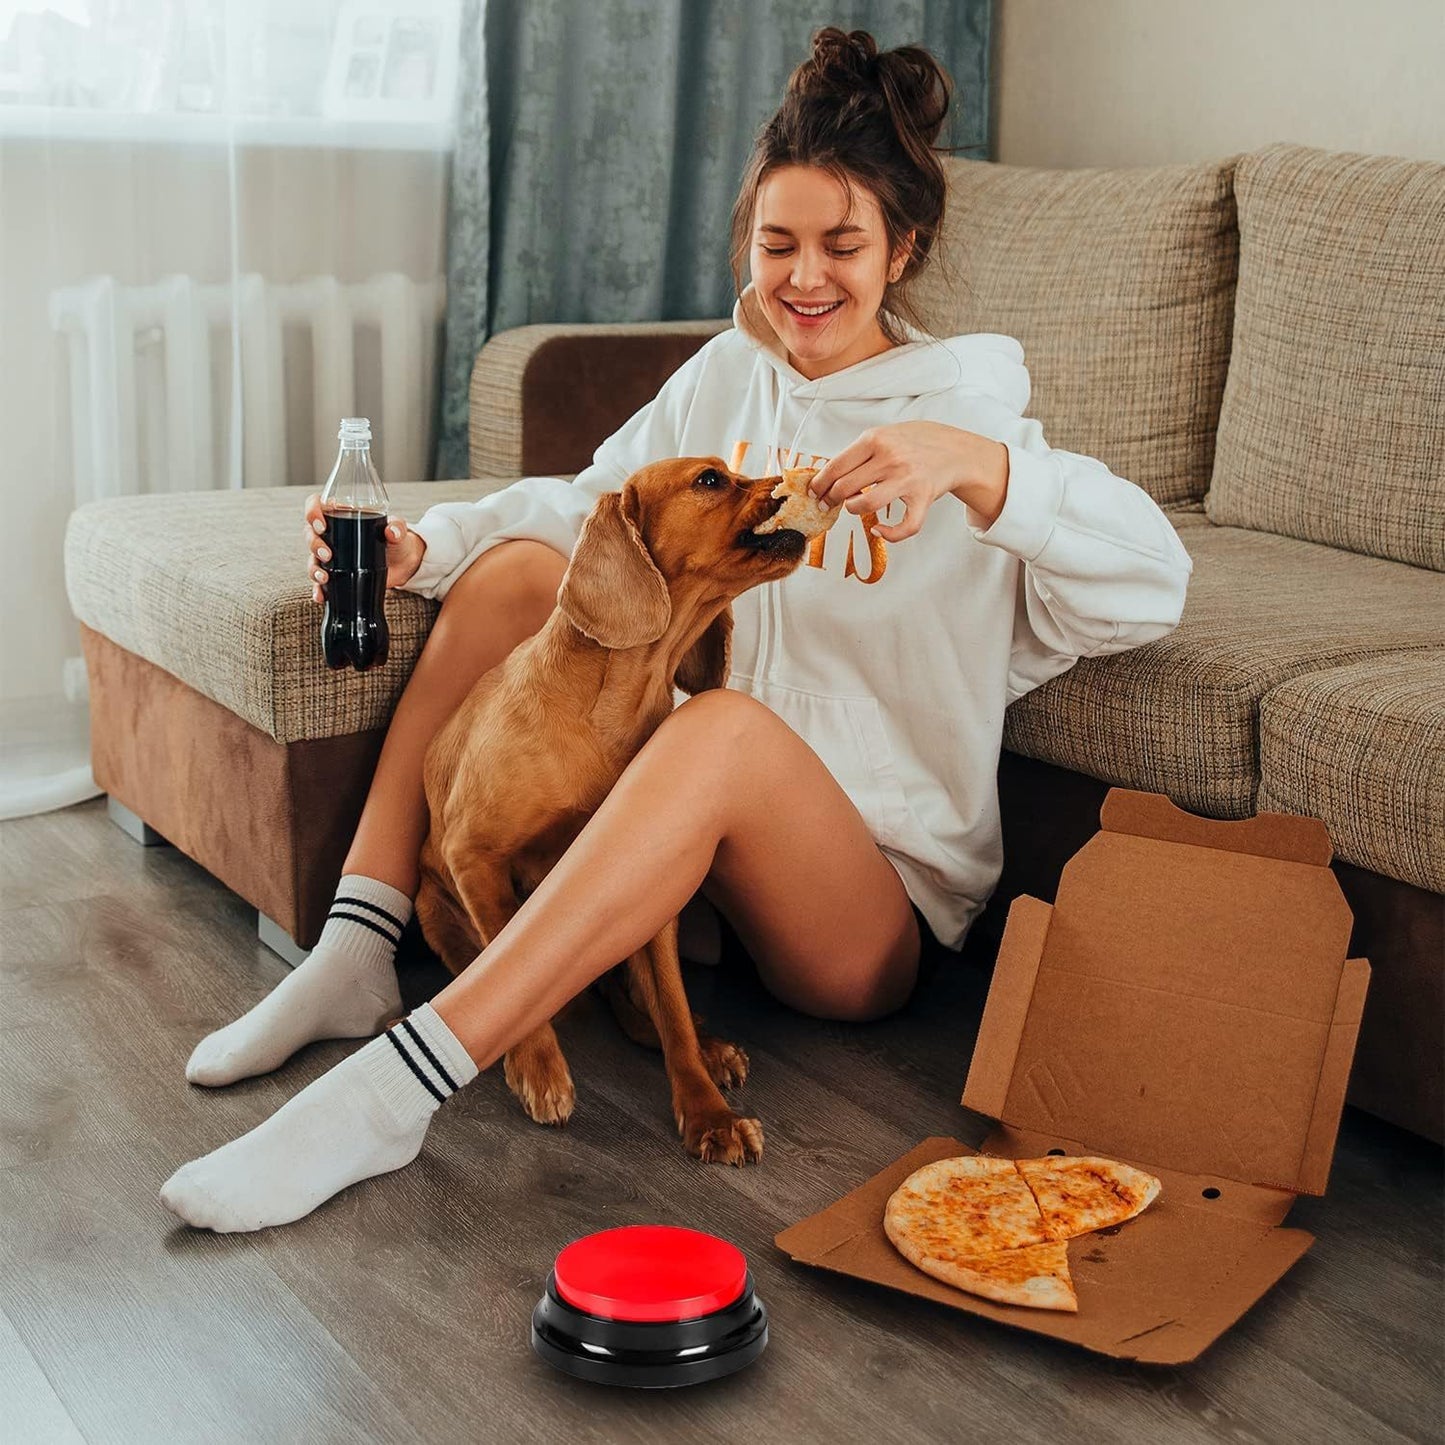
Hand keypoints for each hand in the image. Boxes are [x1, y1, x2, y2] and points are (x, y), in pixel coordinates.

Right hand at [303, 494, 425, 604]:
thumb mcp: (397, 530)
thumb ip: (397, 527)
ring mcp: (331, 554)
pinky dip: (318, 589)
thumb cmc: (395, 540)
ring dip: (313, 568)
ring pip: (311, 558)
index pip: (316, 504)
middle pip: (310, 534)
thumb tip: (393, 531)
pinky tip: (321, 595)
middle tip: (328, 555)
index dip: (312, 511)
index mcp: (341, 514)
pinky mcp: (335, 573)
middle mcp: (331, 533)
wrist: (402, 564)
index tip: (321, 525)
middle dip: (314, 545)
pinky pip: (320, 581)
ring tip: (325, 577)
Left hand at [807, 421, 1010, 540]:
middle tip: (828, 504)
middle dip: (831, 499)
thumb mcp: (885, 435)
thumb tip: (828, 475)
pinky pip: (903, 526)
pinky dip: (887, 534)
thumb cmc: (916, 443)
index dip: (819, 484)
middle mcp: (890, 458)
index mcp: (875, 440)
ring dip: (852, 511)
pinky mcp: (923, 498)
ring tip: (853, 508)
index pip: (835, 466)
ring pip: (864, 506)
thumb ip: (860, 452)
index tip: (813, 492)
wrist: (955, 449)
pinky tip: (878, 529)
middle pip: (844, 487)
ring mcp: (907, 479)